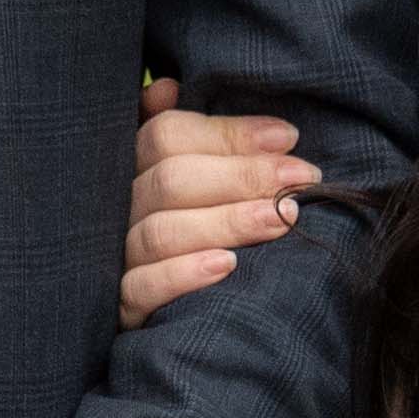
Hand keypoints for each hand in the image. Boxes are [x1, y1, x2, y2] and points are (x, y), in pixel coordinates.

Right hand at [119, 77, 316, 328]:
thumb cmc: (193, 228)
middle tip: (303, 181)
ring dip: (225, 222)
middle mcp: (117, 208)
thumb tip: (168, 87)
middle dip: (243, 176)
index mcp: (132, 166)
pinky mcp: (119, 309)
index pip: (166, 134)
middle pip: (170, 180)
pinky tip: (226, 267)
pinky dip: (182, 275)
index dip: (228, 134)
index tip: (288, 138)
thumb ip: (186, 134)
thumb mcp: (193, 175)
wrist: (184, 330)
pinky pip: (140, 289)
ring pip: (159, 232)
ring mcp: (115, 259)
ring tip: (281, 220)